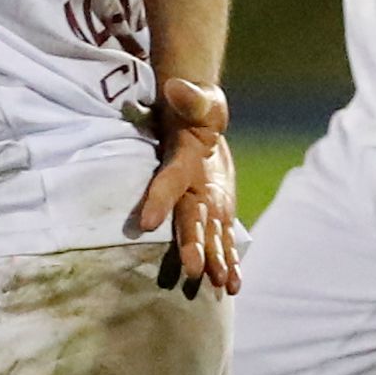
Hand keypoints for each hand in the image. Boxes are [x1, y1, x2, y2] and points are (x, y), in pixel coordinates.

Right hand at [132, 76, 244, 297]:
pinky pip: (222, 240)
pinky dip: (228, 261)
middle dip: (190, 244)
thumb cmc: (198, 105)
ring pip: (206, 236)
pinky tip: (232, 286)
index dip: (158, 200)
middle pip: (187, 219)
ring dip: (212, 261)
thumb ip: (192, 98)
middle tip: (192, 271)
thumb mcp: (200, 98)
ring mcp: (200, 204)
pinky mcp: (216, 213)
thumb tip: (176, 88)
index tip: (144, 223)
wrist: (196, 122)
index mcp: (179, 161)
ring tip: (218, 286)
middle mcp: (187, 189)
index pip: (168, 181)